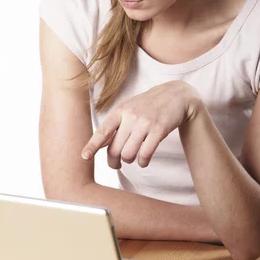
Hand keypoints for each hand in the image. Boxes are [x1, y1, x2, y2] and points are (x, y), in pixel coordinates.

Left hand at [81, 81, 200, 168]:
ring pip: (128, 154)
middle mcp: (130, 116)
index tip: (84, 157)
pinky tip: (144, 161)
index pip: (102, 131)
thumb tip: (100, 145)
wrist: (175, 95)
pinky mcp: (158, 129)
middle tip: (116, 165)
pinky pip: (145, 154)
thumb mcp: (129, 108)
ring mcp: (145, 122)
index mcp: (120, 111)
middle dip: (114, 161)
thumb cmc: (148, 105)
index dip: (92, 146)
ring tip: (133, 158)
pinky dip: (143, 162)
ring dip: (129, 161)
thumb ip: (116, 124)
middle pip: (115, 149)